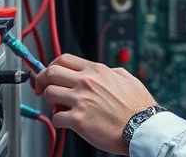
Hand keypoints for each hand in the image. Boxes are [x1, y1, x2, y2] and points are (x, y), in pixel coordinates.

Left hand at [33, 54, 157, 154]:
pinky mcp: (78, 120)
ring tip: (61, 107)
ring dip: (51, 102)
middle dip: (43, 80)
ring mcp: (81, 100)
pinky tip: (68, 122)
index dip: (52, 66)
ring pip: (49, 93)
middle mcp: (86, 82)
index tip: (49, 74)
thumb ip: (109, 72)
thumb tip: (100, 72)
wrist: (142, 127)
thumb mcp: (126, 78)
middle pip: (50, 72)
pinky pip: (56, 118)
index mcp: (97, 70)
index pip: (64, 59)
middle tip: (43, 89)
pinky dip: (58, 121)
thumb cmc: (137, 106)